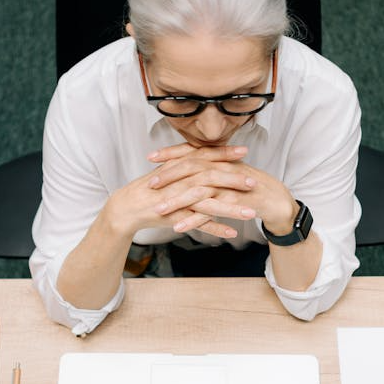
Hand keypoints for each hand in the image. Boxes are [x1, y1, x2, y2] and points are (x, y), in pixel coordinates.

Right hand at [100, 144, 256, 239]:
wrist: (128, 206)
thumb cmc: (150, 188)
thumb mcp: (168, 169)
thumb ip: (185, 161)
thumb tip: (201, 152)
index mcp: (180, 166)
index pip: (206, 156)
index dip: (225, 153)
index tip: (244, 151)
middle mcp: (181, 180)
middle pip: (212, 177)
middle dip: (235, 180)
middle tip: (255, 182)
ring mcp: (179, 199)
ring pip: (210, 203)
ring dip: (232, 209)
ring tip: (251, 214)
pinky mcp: (176, 217)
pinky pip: (199, 224)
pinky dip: (216, 229)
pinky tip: (232, 233)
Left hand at [147, 143, 297, 235]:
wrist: (275, 200)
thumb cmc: (250, 186)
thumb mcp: (228, 172)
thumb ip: (211, 165)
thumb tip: (189, 163)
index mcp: (219, 159)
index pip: (191, 152)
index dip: (170, 153)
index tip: (151, 157)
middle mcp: (222, 169)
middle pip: (191, 169)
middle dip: (168, 176)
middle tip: (149, 185)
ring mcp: (228, 186)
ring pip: (197, 191)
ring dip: (176, 201)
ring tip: (158, 209)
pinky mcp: (234, 204)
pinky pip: (210, 212)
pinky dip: (193, 220)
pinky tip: (179, 227)